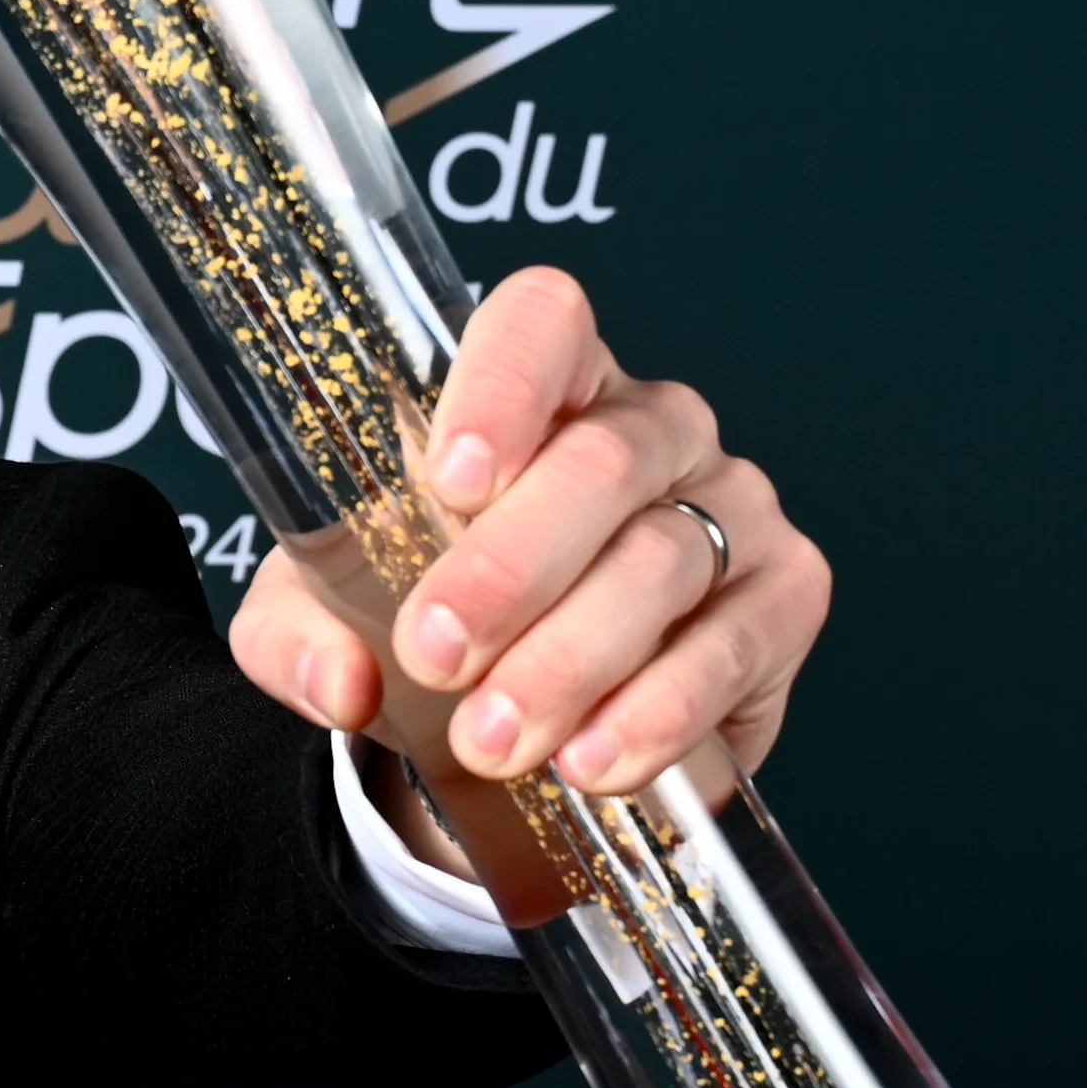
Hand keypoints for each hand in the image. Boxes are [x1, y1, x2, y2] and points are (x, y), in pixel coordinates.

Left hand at [226, 267, 830, 800]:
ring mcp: (731, 505)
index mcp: (540, 390)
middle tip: (435, 657)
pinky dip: (653, 713)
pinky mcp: (784, 598)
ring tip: (492, 741)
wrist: (524, 729)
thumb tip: (340, 680)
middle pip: (600, 464)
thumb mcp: (328, 620)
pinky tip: (591, 762)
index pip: (541, 325)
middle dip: (507, 571)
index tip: (448, 480)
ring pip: (658, 563)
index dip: (503, 385)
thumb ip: (302, 636)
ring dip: (565, 662)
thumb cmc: (432, 624)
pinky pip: (729, 649)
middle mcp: (649, 428)